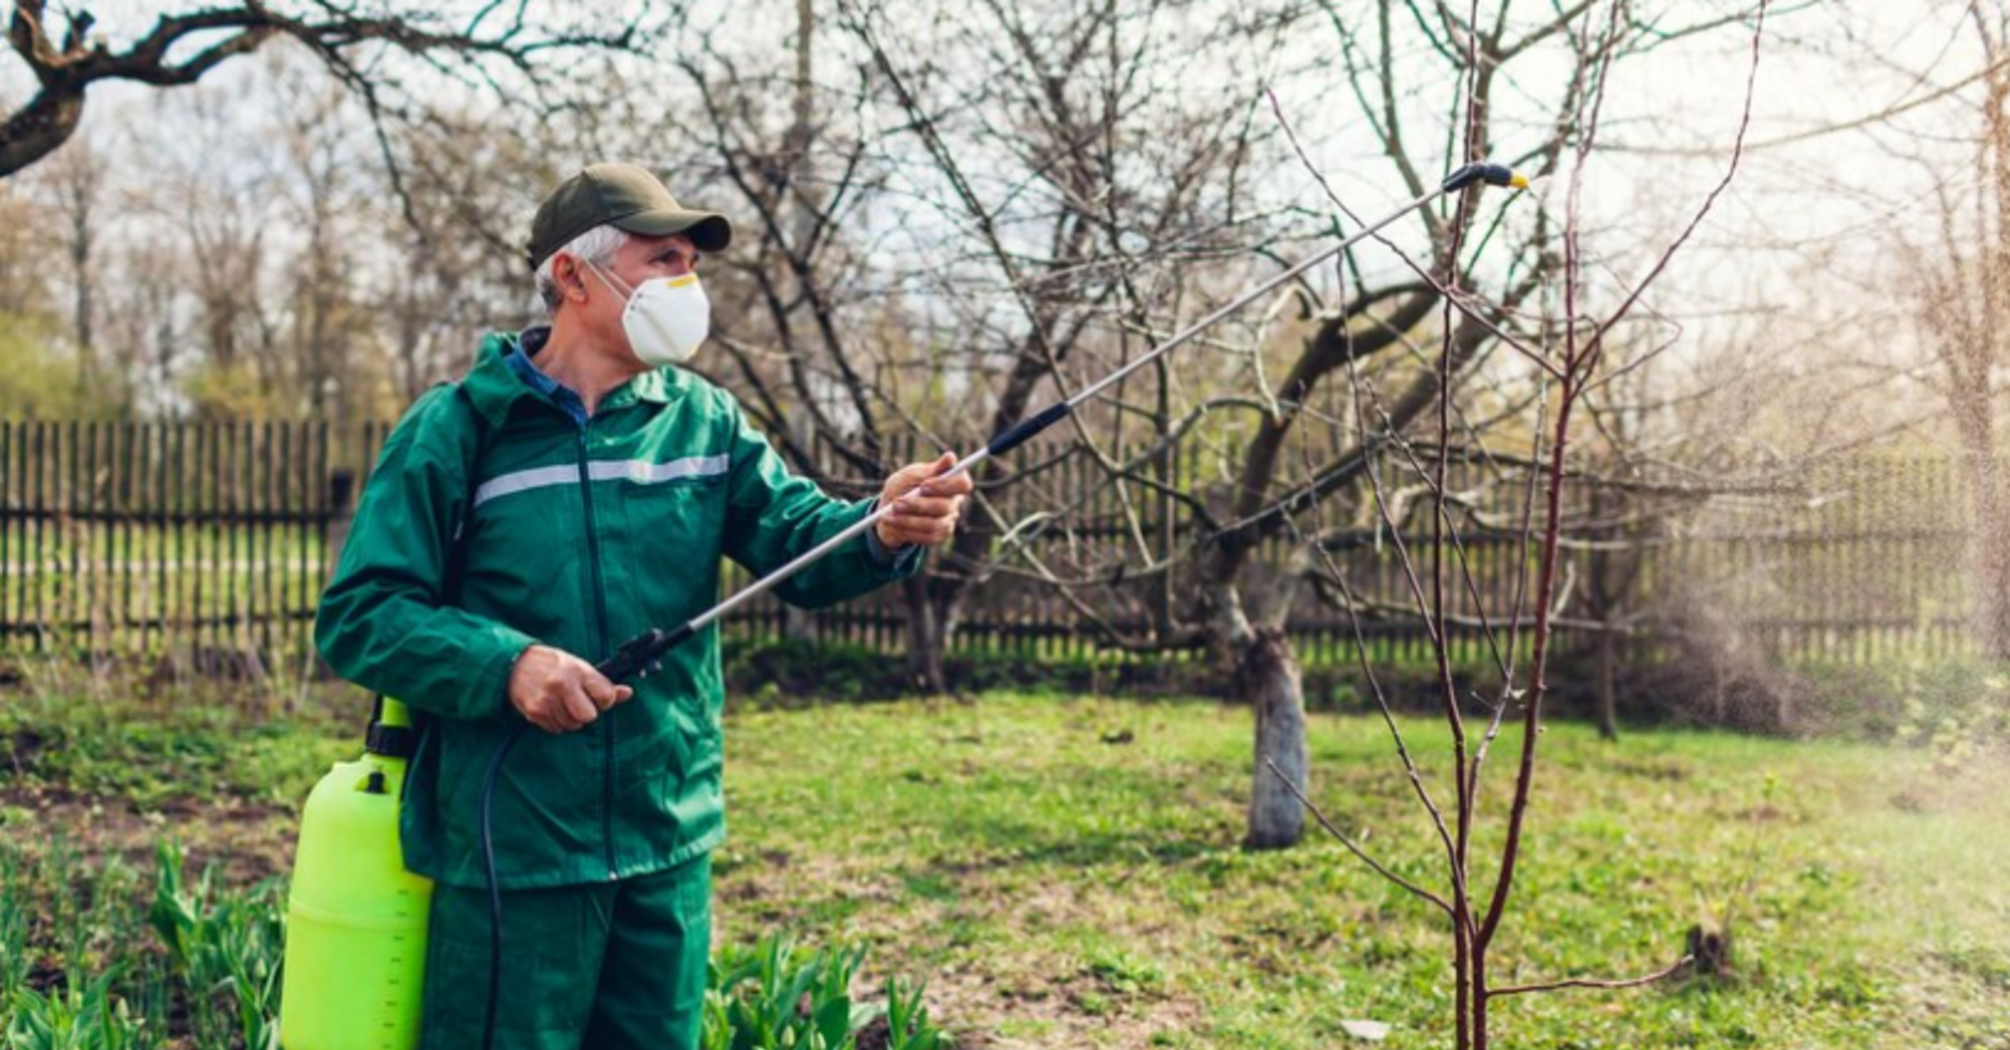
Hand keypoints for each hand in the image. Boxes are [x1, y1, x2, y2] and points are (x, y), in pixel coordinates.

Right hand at [507, 644, 633, 733]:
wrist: (515, 664)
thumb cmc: (553, 665)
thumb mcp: (579, 666)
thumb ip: (603, 683)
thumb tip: (628, 693)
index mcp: (577, 671)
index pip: (606, 696)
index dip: (605, 700)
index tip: (597, 695)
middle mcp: (562, 685)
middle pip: (589, 716)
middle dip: (587, 712)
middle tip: (579, 701)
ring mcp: (547, 700)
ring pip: (573, 725)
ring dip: (571, 718)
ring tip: (562, 702)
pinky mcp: (535, 712)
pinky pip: (557, 729)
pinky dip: (557, 721)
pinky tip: (551, 707)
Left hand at [875, 452, 972, 548]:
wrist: (886, 512)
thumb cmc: (901, 488)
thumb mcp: (908, 476)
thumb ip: (927, 470)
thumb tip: (951, 457)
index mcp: (950, 482)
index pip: (962, 484)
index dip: (946, 485)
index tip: (924, 484)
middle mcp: (953, 501)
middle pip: (946, 506)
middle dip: (919, 505)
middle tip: (896, 503)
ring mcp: (948, 521)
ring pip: (936, 524)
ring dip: (909, 520)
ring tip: (887, 515)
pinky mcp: (939, 536)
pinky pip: (927, 537)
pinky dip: (907, 530)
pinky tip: (892, 523)